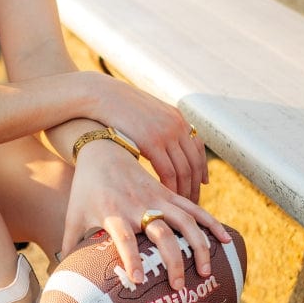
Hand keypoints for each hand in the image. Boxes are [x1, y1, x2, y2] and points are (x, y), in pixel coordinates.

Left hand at [61, 139, 229, 290]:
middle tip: (179, 286)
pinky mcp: (169, 193)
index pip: (123, 237)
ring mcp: (157, 197)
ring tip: (207, 271)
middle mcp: (138, 205)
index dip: (131, 257)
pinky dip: (211, 224)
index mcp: (113, 212)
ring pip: (185, 221)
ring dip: (198, 246)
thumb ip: (68, 244)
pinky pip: (195, 209)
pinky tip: (226, 241)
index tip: (138, 280)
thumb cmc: (86, 188)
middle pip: (160, 232)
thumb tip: (57, 276)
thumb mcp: (73, 214)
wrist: (103, 148)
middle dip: (172, 260)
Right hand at [87, 76, 206, 201]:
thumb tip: (161, 144)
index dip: (202, 169)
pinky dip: (170, 188)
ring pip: (184, 170)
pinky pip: (168, 172)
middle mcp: (177, 125)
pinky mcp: (152, 142)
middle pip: (195, 163)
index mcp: (177, 117)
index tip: (202, 185)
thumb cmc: (117, 107)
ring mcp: (166, 133)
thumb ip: (157, 126)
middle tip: (193, 204)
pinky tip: (166, 199)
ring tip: (180, 207)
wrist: (100, 95)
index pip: (198, 148)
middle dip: (196, 186)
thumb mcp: (145, 113)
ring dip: (184, 191)